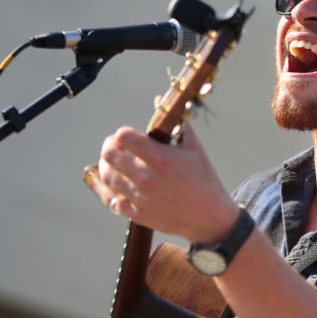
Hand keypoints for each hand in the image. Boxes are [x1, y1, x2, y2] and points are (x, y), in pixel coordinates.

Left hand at [92, 123, 238, 243]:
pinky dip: (116, 191)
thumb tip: (159, 101)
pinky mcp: (137, 214)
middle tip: (116, 147)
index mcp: (160, 158)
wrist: (210, 216)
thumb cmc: (204, 179)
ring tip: (116, 164)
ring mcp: (140, 197)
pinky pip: (114, 199)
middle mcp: (146, 177)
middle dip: (110, 146)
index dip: (122, 133)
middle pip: (109, 155)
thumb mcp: (194, 148)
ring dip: (108, 167)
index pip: (123, 137)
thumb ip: (176, 124)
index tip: (127, 136)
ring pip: (107, 176)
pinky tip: (125, 186)